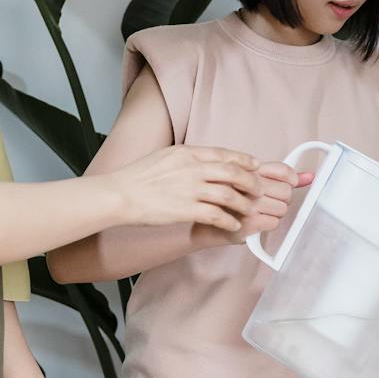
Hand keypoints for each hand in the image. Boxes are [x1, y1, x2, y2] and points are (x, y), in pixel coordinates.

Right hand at [109, 145, 264, 231]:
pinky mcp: (186, 210)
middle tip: (258, 189)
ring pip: (230, 194)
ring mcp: (190, 189)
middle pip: (233, 172)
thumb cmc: (138, 177)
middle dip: (251, 182)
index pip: (224, 154)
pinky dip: (229, 220)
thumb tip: (203, 160)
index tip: (255, 165)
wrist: (120, 194)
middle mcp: (192, 168)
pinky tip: (233, 224)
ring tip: (249, 210)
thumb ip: (186, 157)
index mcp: (187, 153)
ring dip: (244, 203)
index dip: (244, 160)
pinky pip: (217, 215)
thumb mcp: (164, 155)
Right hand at [202, 162, 312, 244]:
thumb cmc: (232, 201)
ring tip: (262, 212)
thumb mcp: (253, 182)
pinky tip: (258, 221)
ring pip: (282, 209)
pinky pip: (274, 223)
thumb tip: (310, 176)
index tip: (287, 185)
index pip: (282, 171)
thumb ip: (283, 178)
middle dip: (283, 200)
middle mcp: (248, 184)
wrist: (207, 224)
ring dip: (276, 213)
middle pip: (286, 192)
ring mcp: (247, 203)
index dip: (291, 180)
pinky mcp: (247, 221)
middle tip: (270, 201)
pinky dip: (269, 224)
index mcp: (249, 170)